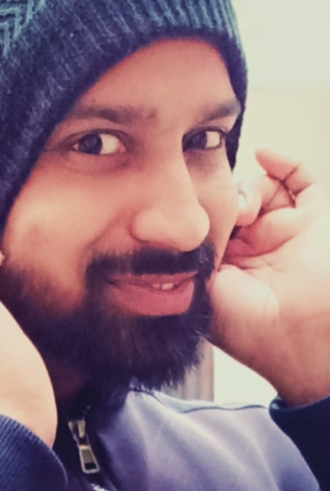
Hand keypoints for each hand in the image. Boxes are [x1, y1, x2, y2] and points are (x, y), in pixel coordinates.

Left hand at [210, 149, 329, 405]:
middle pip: (233, 203)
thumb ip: (190, 260)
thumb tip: (175, 231)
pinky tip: (264, 154)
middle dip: (223, 201)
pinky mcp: (317, 220)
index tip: (187, 209)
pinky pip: (301, 181)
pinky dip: (283, 163)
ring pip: (261, 190)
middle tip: (226, 216)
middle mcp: (256, 248)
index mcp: (228, 267)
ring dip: (248, 190)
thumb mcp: (202, 291)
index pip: (208, 225)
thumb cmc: (247, 326)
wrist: (302, 336)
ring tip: (246, 209)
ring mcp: (286, 232)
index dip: (198, 215)